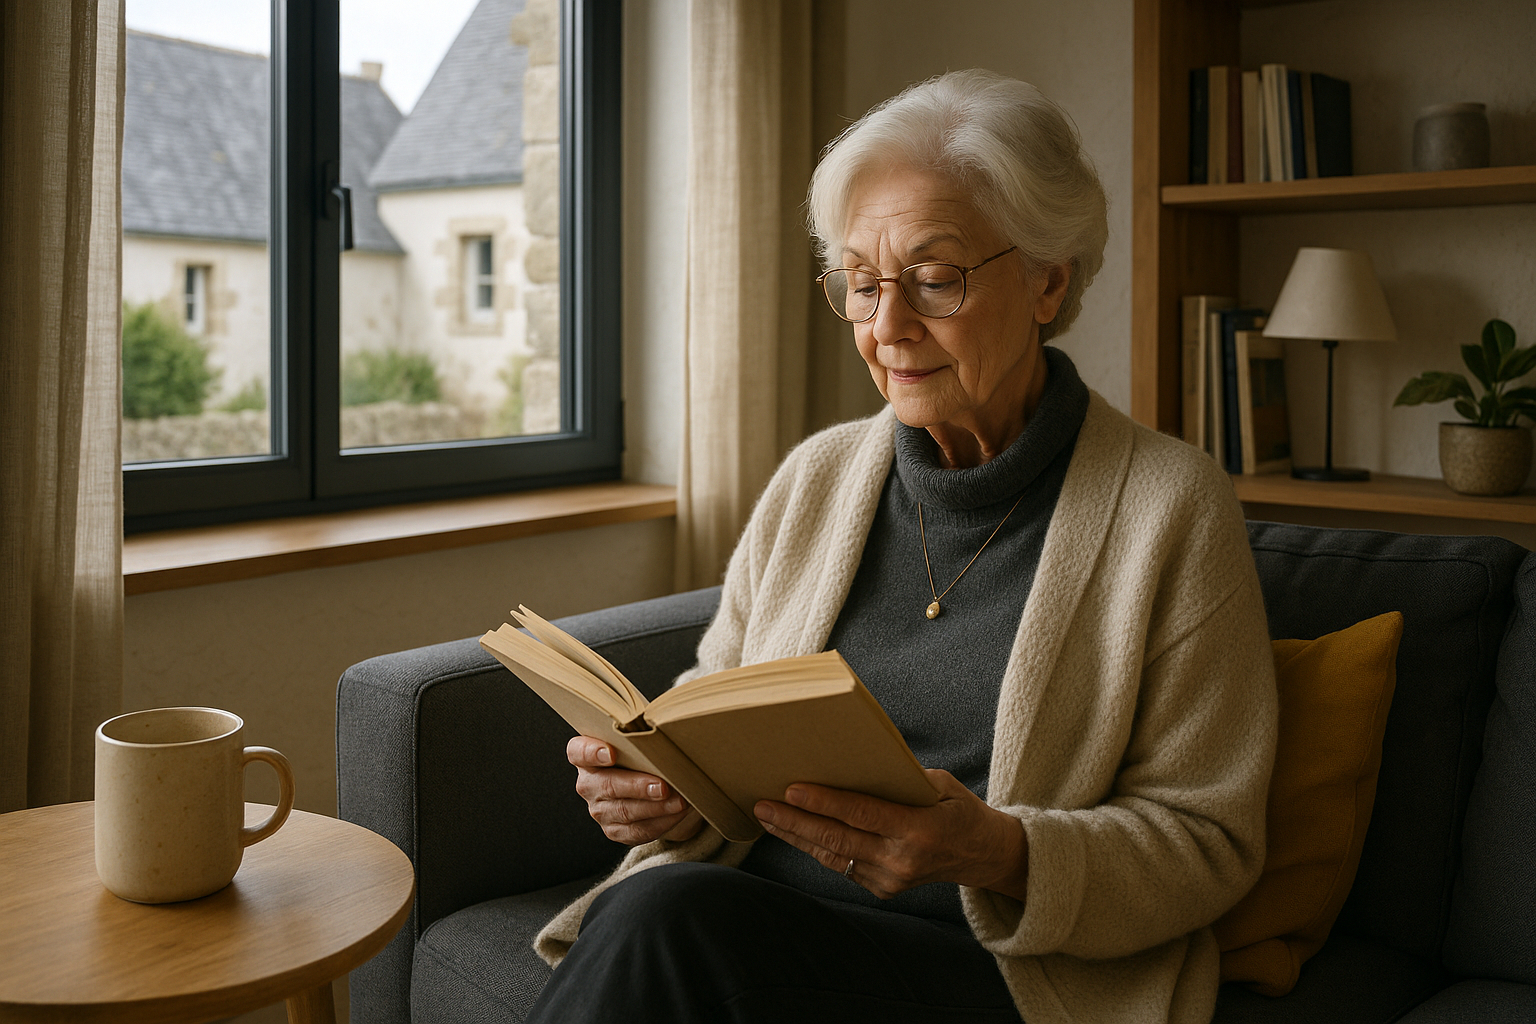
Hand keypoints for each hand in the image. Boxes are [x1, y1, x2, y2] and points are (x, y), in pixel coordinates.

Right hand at [568, 736, 701, 845]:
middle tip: (662, 786)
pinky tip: (677, 813)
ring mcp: (600, 810)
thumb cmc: (644, 754)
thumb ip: (643, 735)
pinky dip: (661, 822)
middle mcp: (589, 784)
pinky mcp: (615, 830)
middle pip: (607, 785)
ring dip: (655, 807)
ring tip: (678, 801)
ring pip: (624, 811)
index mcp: (587, 757)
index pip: (578, 752)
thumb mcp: (639, 742)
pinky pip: (637, 830)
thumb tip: (667, 729)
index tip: (611, 753)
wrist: (651, 783)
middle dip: (638, 787)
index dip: (592, 752)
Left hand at [753, 769, 1028, 900]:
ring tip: (766, 816)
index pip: (861, 814)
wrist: (982, 856)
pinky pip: (842, 865)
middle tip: (762, 805)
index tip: (791, 790)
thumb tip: (851, 764)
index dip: (823, 803)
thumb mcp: (940, 784)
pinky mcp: (882, 889)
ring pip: (832, 855)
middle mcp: (901, 860)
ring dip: (796, 836)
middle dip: (795, 822)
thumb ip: (900, 778)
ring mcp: (890, 880)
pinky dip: (817, 847)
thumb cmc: (958, 809)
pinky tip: (794, 831)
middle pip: (836, 840)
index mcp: (918, 829)